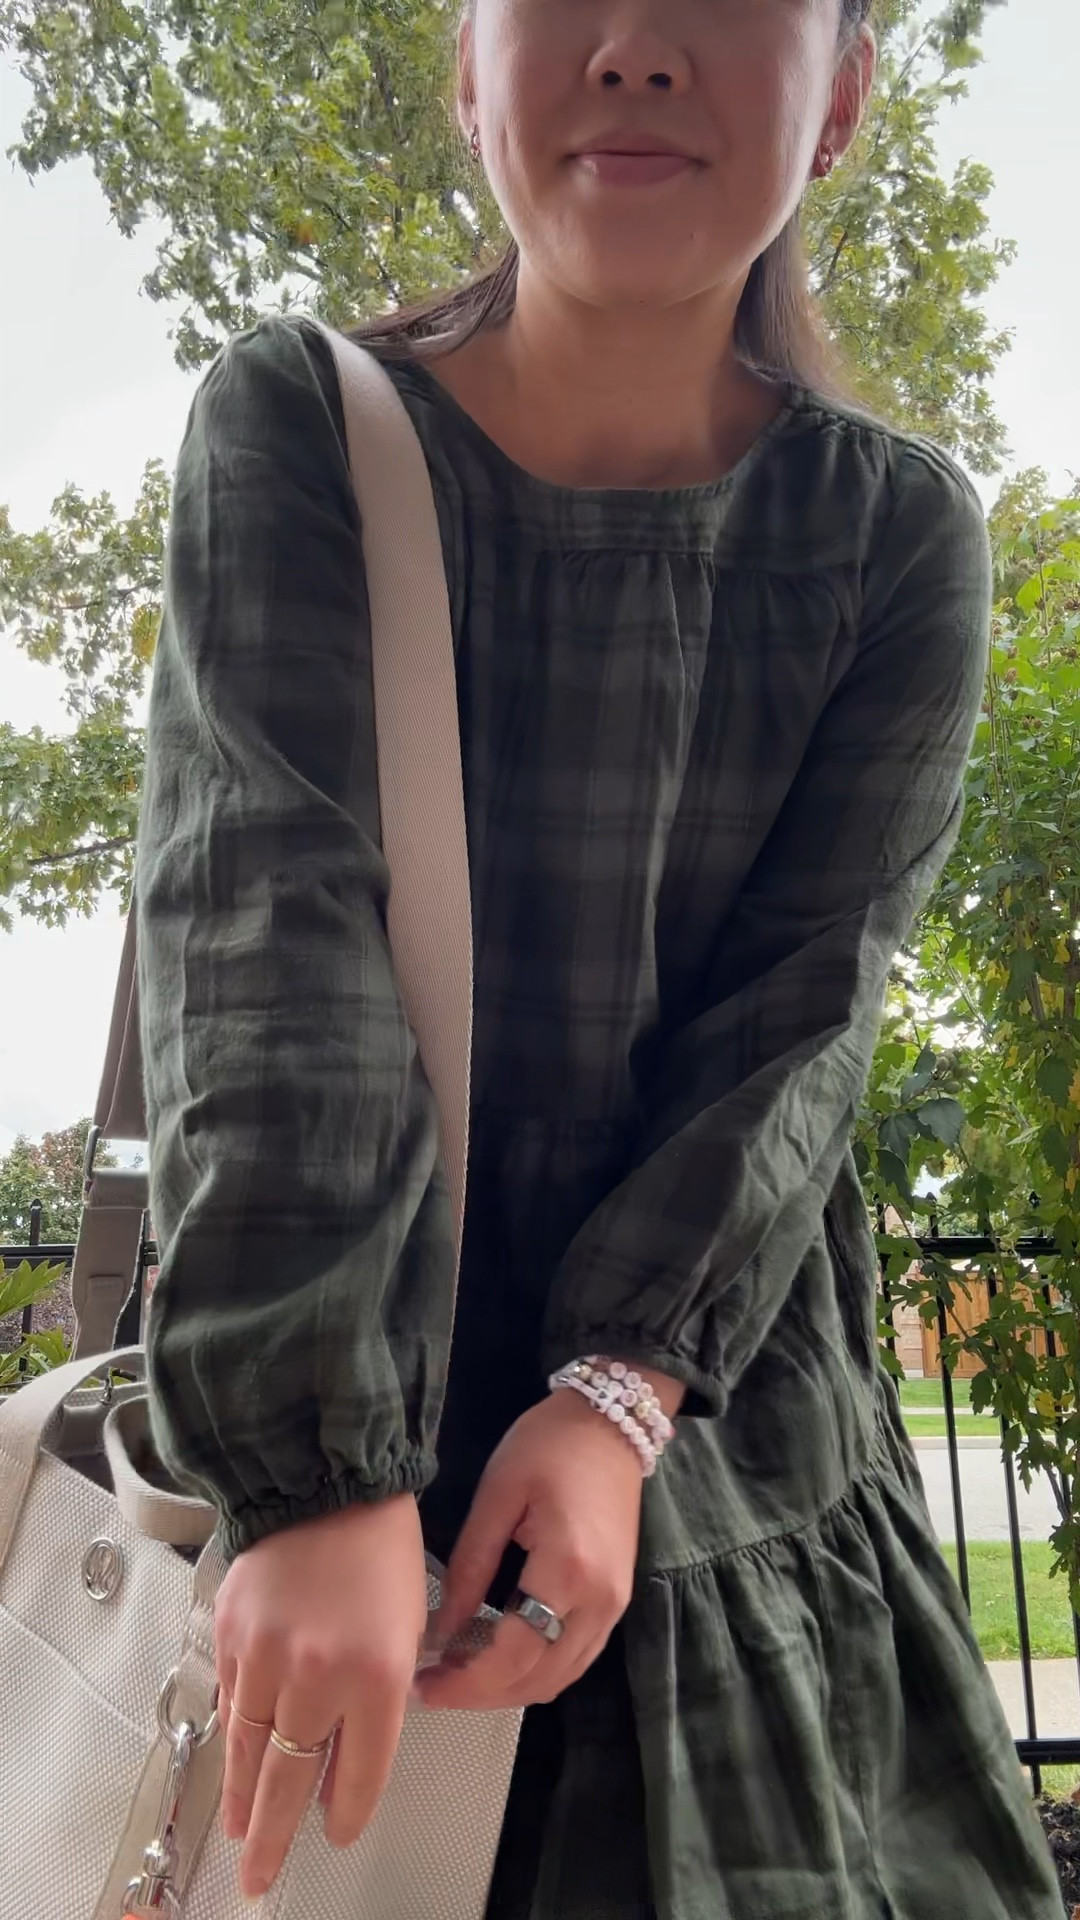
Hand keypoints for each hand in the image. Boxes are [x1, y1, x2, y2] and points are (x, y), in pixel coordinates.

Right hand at [214, 1494, 427, 1900]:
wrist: (325, 1480)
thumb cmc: (381, 1545)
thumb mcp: (410, 1624)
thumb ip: (387, 1694)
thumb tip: (355, 1750)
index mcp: (377, 1675)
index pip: (361, 1772)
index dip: (348, 1811)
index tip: (338, 1832)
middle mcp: (318, 1676)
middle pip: (291, 1780)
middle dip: (277, 1838)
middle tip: (261, 1877)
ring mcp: (267, 1658)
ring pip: (250, 1752)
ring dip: (243, 1801)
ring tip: (241, 1837)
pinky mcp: (231, 1637)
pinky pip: (230, 1705)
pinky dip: (232, 1741)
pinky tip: (233, 1766)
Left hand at [415, 1378, 664, 1714]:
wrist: (612, 1421)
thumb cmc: (549, 1445)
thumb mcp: (497, 1495)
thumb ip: (470, 1566)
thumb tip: (441, 1629)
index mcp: (567, 1570)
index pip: (514, 1655)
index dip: (466, 1682)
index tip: (422, 1685)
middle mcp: (600, 1601)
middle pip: (539, 1679)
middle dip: (482, 1694)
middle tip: (431, 1686)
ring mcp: (615, 1605)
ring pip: (560, 1678)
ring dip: (509, 1689)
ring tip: (457, 1676)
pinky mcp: (617, 1600)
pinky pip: (576, 1658)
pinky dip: (536, 1670)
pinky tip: (498, 1658)